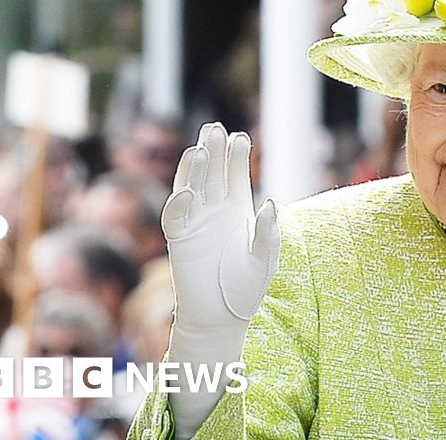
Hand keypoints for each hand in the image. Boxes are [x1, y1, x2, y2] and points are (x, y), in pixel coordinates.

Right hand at [162, 122, 280, 338]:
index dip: (236, 156)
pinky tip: (188, 192)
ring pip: (191, 187)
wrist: (222, 318)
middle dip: (213, 151)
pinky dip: (179, 204)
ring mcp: (195, 224)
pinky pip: (175, 218)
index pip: (235, 175)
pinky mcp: (179, 241)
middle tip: (216, 128)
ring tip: (201, 148)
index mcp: (237, 210)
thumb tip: (270, 204)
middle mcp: (214, 211)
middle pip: (211, 173)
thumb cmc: (246, 287)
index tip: (241, 137)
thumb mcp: (265, 259)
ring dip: (194, 169)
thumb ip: (268, 233)